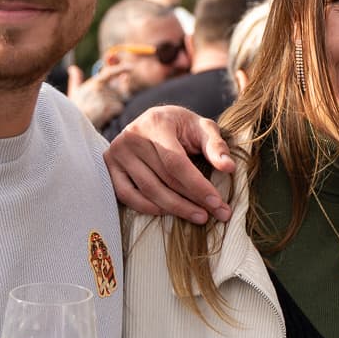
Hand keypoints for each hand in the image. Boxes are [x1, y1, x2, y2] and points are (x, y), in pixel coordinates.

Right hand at [66, 63, 130, 128]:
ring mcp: (104, 96)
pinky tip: (104, 116)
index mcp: (94, 82)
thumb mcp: (74, 92)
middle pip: (119, 90)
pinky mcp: (108, 107)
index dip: (121, 69)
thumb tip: (73, 68)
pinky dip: (114, 113)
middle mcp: (100, 87)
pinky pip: (119, 108)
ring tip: (101, 112)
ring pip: (119, 100)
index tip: (130, 68)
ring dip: (114, 107)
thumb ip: (76, 79)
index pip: (111, 72)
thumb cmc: (76, 109)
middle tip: (105, 104)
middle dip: (117, 98)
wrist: (74, 122)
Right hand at [104, 105, 234, 221]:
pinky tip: (168, 213)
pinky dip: (147, 207)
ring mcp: (117, 153)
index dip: (197, 185)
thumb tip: (228, 168)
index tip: (217, 203)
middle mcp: (132, 137)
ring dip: (175, 208)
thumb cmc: (181, 126)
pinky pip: (127, 195)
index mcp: (155, 123)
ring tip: (199, 216)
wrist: (152, 121)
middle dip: (192, 200)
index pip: (176, 162)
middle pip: (163, 179)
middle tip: (218, 214)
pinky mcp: (110, 167)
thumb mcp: (201, 128)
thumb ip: (216, 146)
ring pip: (147, 190)